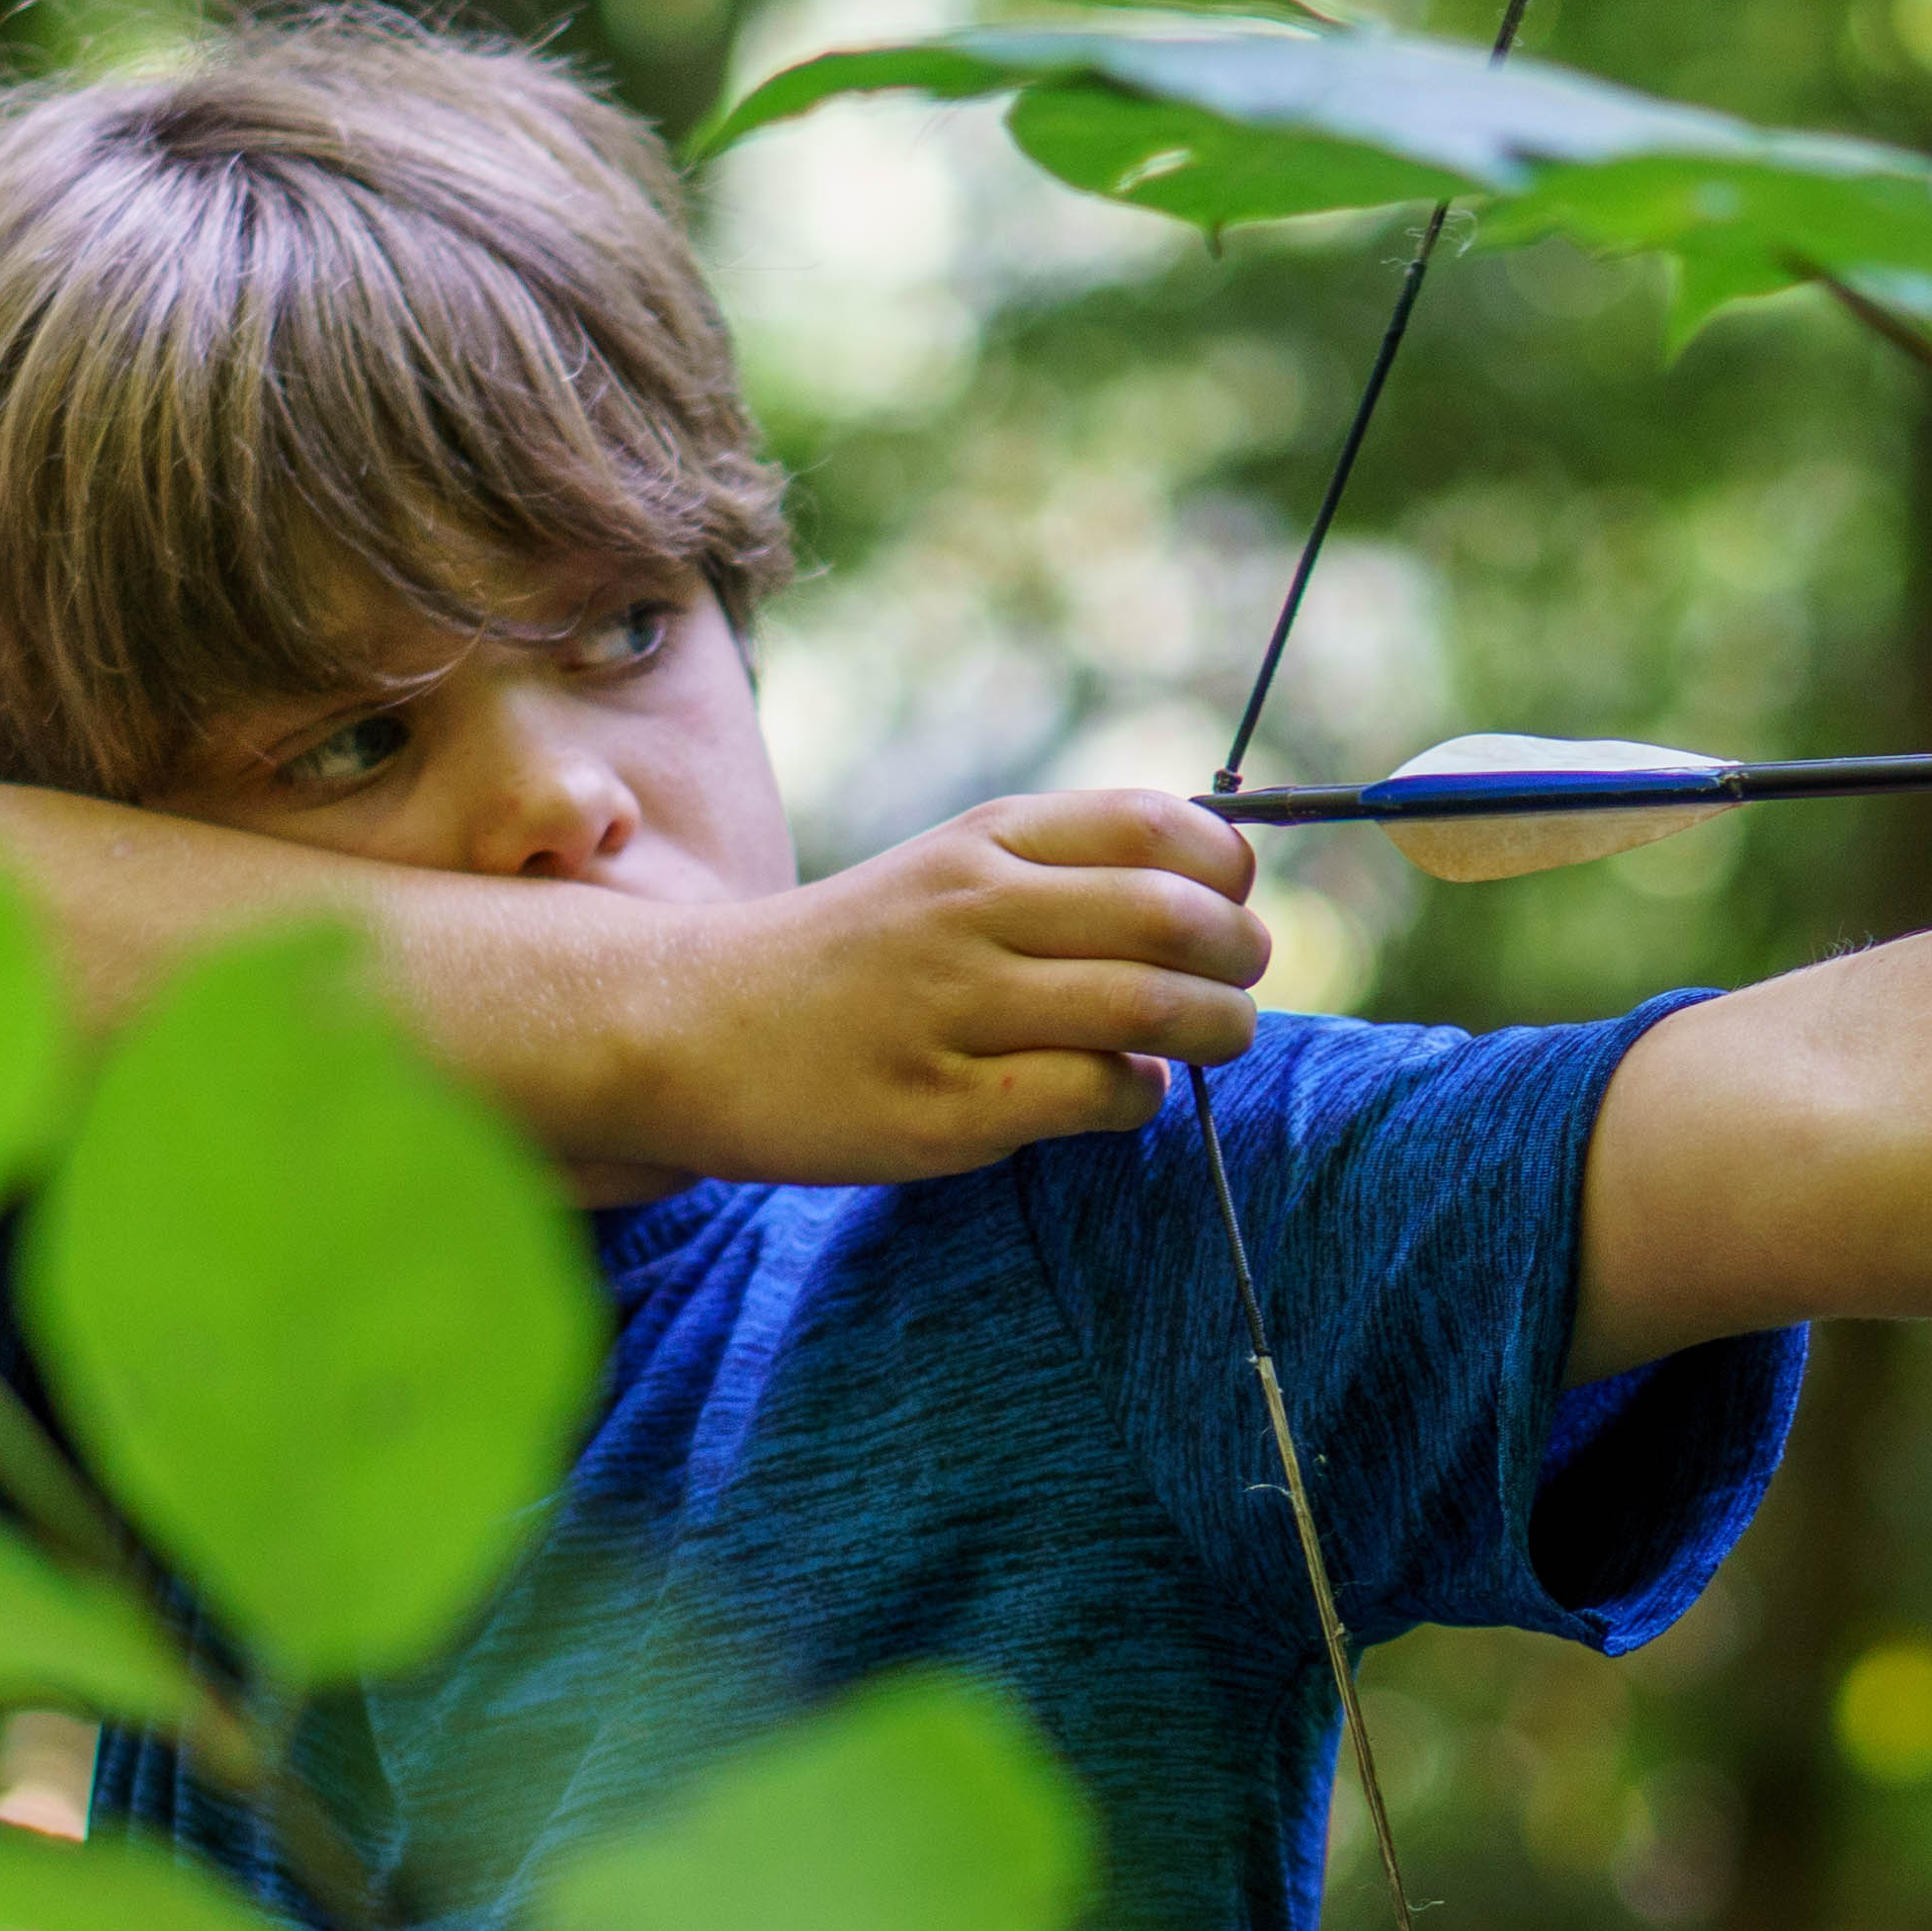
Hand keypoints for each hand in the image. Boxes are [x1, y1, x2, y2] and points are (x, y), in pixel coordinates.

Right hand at [661, 790, 1270, 1182]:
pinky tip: (1123, 1093)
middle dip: (1240, 957)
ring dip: (1215, 1031)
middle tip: (1239, 985)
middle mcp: (971, 909)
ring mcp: (954, 1008)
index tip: (1231, 904)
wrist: (692, 1025)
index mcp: (985, 841)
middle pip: (1172, 916)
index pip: (1155, 825)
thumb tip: (1214, 898)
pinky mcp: (942, 1105)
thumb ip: (1061, 875)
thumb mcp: (945, 873)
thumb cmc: (850, 960)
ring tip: (1210, 1042)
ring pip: (1146, 1006)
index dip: (1225, 869)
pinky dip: (1139, 1096)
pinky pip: (1093, 1092)